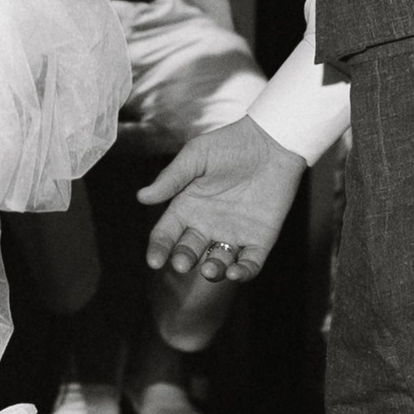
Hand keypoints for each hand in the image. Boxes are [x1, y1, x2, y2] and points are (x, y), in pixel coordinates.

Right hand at [140, 115, 303, 286]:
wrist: (271, 141)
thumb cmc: (230, 144)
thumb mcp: (196, 156)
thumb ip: (171, 178)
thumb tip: (142, 197)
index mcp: (187, 207)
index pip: (167, 234)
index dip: (158, 249)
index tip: (154, 261)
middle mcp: (207, 225)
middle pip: (190, 251)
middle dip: (184, 260)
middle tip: (182, 263)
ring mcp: (233, 233)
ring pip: (219, 262)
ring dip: (213, 270)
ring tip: (210, 269)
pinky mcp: (260, 239)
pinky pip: (250, 263)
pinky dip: (244, 272)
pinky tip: (236, 272)